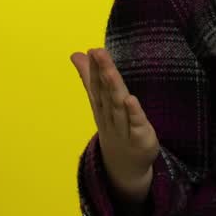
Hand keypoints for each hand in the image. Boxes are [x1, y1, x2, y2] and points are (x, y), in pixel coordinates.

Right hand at [71, 48, 159, 204]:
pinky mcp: (139, 137)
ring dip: (114, 89)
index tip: (92, 50)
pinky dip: (133, 113)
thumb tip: (76, 54)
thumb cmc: (114, 127)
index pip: (97, 85)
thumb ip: (90, 78)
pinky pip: (136, 124)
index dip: (94, 68)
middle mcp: (110, 115)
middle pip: (106, 92)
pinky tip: (131, 100)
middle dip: (102, 72)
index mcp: (101, 106)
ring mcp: (124, 127)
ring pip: (118, 106)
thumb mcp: (101, 103)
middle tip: (98, 52)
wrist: (124, 165)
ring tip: (110, 72)